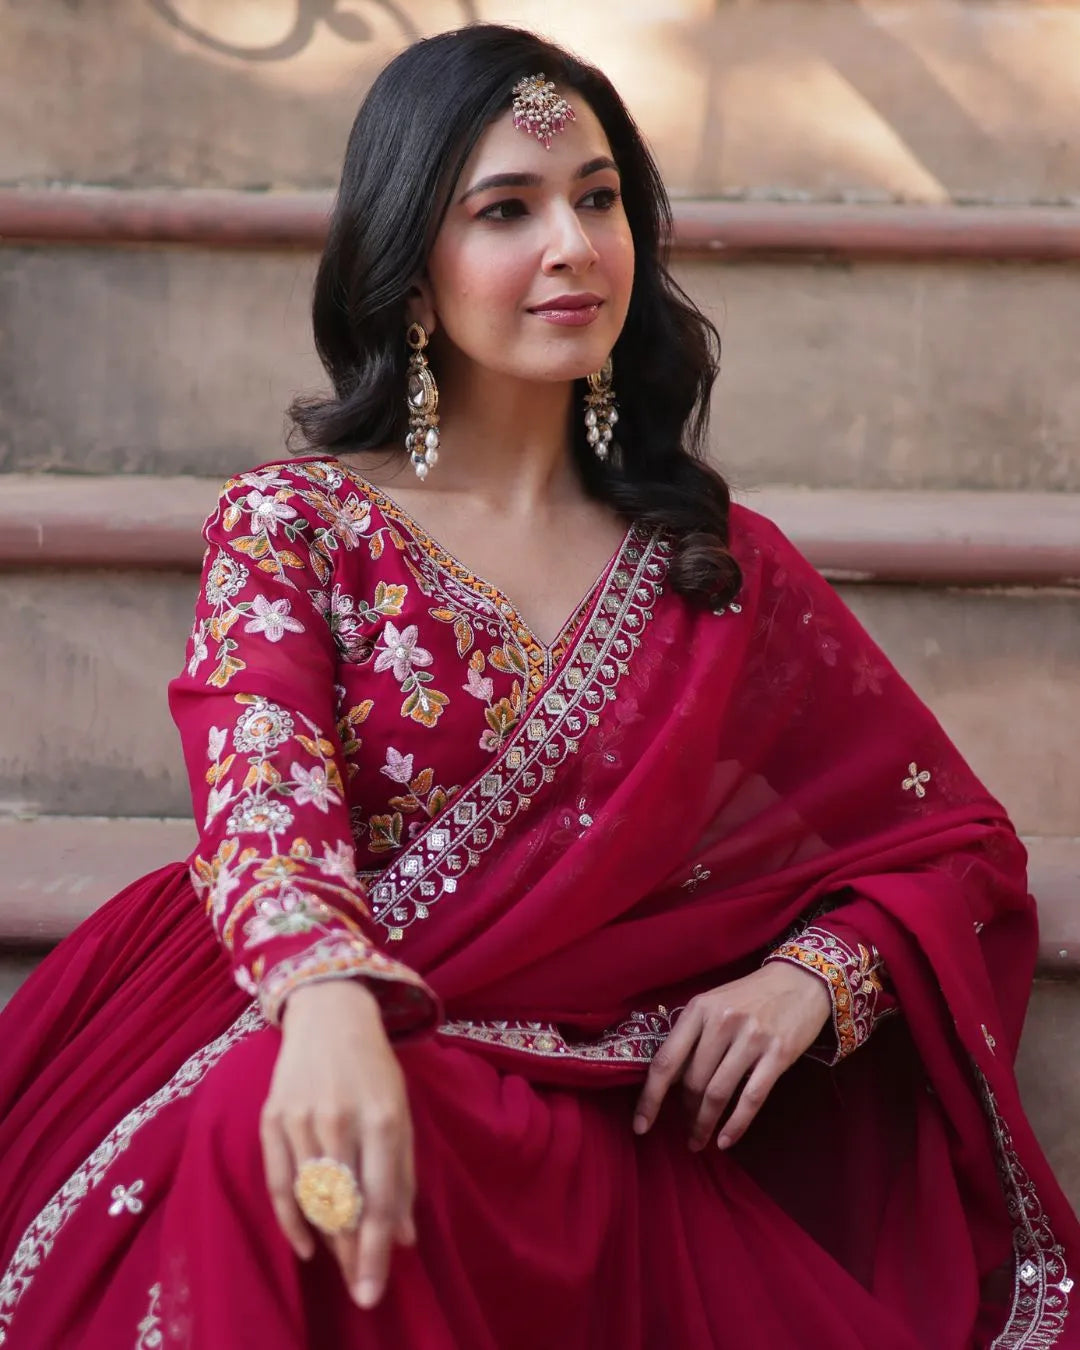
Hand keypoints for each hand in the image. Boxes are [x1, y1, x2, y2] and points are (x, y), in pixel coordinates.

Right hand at [261, 981, 414, 1308]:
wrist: (329, 1013)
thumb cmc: (374, 1067)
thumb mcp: (401, 1111)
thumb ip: (402, 1174)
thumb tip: (406, 1239)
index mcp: (381, 1117)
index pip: (379, 1201)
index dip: (378, 1252)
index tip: (374, 1291)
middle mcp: (340, 1120)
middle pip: (344, 1207)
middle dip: (353, 1256)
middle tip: (362, 1291)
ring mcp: (301, 1119)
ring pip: (312, 1200)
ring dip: (328, 1239)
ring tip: (344, 1264)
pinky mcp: (272, 1117)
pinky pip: (279, 1183)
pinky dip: (290, 1220)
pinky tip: (305, 1245)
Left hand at [632, 962, 831, 1150]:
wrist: (800, 980)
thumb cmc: (750, 996)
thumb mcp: (714, 1004)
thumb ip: (692, 1036)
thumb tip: (670, 1083)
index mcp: (698, 1009)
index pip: (666, 1061)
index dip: (650, 1098)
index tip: (640, 1125)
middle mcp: (722, 1022)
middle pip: (693, 1081)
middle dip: (686, 1114)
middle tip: (687, 1132)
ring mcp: (751, 1038)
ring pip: (718, 1093)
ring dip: (705, 1124)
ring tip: (699, 1141)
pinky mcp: (778, 1053)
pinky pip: (751, 1098)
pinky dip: (736, 1125)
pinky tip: (725, 1140)